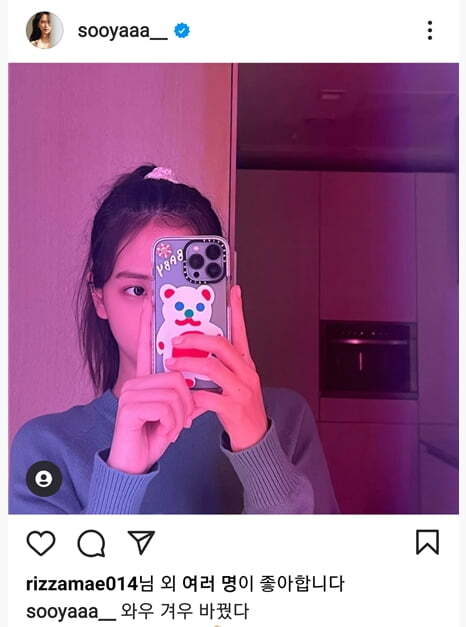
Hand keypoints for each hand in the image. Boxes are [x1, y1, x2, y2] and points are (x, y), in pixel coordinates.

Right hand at [107, 296, 199, 473]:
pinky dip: (171, 424)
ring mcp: (131, 393)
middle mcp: (137, 382)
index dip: (149, 323)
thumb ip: (180, 392)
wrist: (136, 463)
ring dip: (180, 417)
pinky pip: (166, 406)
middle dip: (187, 404)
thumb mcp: (173, 411)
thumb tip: (195, 376)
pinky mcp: (130, 406)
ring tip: (171, 429)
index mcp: (147, 380)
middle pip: (178, 376)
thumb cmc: (154, 434)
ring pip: (175, 392)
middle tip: (182, 420)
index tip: (151, 301)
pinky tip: (163, 433)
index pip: (149, 346)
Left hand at [166, 285, 267, 451]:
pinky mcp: (233, 408)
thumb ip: (220, 364)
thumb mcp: (236, 380)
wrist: (255, 437)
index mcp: (246, 362)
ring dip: (187, 364)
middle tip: (176, 339)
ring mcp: (241, 389)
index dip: (237, 309)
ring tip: (171, 364)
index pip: (241, 330)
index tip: (232, 290)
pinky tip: (181, 396)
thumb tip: (195, 348)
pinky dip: (191, 396)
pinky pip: (208, 397)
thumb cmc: (240, 406)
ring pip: (212, 368)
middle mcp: (246, 372)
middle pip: (222, 345)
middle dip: (196, 338)